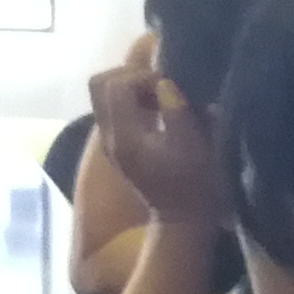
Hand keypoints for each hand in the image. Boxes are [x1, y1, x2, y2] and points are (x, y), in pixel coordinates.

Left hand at [87, 62, 224, 228]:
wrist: (181, 217)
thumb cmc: (194, 182)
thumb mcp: (193, 146)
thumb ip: (177, 111)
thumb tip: (164, 83)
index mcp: (124, 136)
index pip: (116, 85)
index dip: (144, 77)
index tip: (169, 89)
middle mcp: (108, 135)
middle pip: (100, 84)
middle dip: (131, 76)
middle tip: (160, 88)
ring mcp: (109, 139)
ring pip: (104, 93)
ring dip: (131, 86)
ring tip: (160, 98)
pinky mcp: (117, 142)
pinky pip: (113, 106)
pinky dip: (132, 98)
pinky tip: (157, 109)